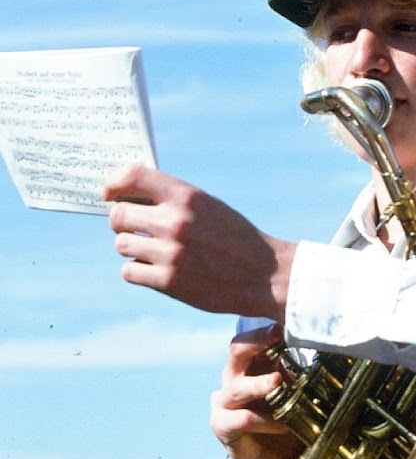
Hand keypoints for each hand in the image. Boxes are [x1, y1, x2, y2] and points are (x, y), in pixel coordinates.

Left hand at [104, 165, 295, 318]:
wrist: (263, 275)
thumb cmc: (234, 237)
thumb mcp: (208, 207)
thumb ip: (173, 200)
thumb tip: (127, 198)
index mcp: (187, 196)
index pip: (133, 176)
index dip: (114, 183)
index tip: (109, 193)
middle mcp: (175, 221)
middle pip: (117, 215)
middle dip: (122, 221)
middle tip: (135, 227)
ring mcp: (169, 253)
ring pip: (121, 244)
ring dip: (132, 247)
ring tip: (154, 250)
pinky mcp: (167, 281)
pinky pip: (128, 270)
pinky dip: (138, 270)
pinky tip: (157, 269)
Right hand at [210, 326, 302, 458]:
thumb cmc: (291, 422)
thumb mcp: (301, 393)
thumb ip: (306, 374)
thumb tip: (334, 350)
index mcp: (254, 364)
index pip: (256, 337)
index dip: (271, 327)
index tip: (291, 319)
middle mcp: (235, 378)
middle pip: (237, 349)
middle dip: (257, 341)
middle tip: (278, 336)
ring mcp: (224, 402)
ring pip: (236, 386)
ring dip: (259, 384)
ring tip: (278, 383)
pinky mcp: (222, 426)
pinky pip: (241, 419)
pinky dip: (263, 420)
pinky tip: (282, 425)